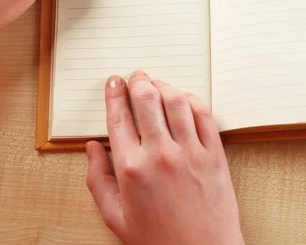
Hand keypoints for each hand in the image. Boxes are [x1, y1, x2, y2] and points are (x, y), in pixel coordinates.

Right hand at [85, 71, 243, 244]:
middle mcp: (160, 154)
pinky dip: (191, 99)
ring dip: (163, 86)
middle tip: (136, 76)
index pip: (119, 118)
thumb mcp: (115, 217)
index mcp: (131, 169)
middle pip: (147, 100)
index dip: (114, 94)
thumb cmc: (158, 240)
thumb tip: (92, 148)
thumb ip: (98, 180)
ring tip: (157, 83)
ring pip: (175, 101)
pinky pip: (203, 115)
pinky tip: (183, 98)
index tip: (113, 83)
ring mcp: (190, 152)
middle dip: (138, 82)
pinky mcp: (214, 154)